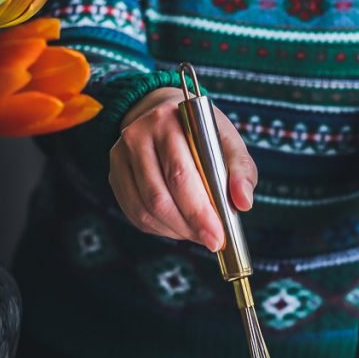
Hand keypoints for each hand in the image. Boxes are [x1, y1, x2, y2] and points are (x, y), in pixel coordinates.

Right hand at [109, 87, 257, 250]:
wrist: (165, 116)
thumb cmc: (202, 134)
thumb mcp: (228, 142)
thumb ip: (241, 171)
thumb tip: (243, 203)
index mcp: (167, 122)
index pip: (179, 174)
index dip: (198, 211)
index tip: (218, 236)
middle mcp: (137, 137)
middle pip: (159, 196)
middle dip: (189, 226)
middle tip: (212, 241)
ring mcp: (120, 157)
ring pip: (145, 210)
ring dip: (175, 230)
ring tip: (198, 232)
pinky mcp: (115, 175)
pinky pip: (135, 214)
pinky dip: (161, 228)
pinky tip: (179, 226)